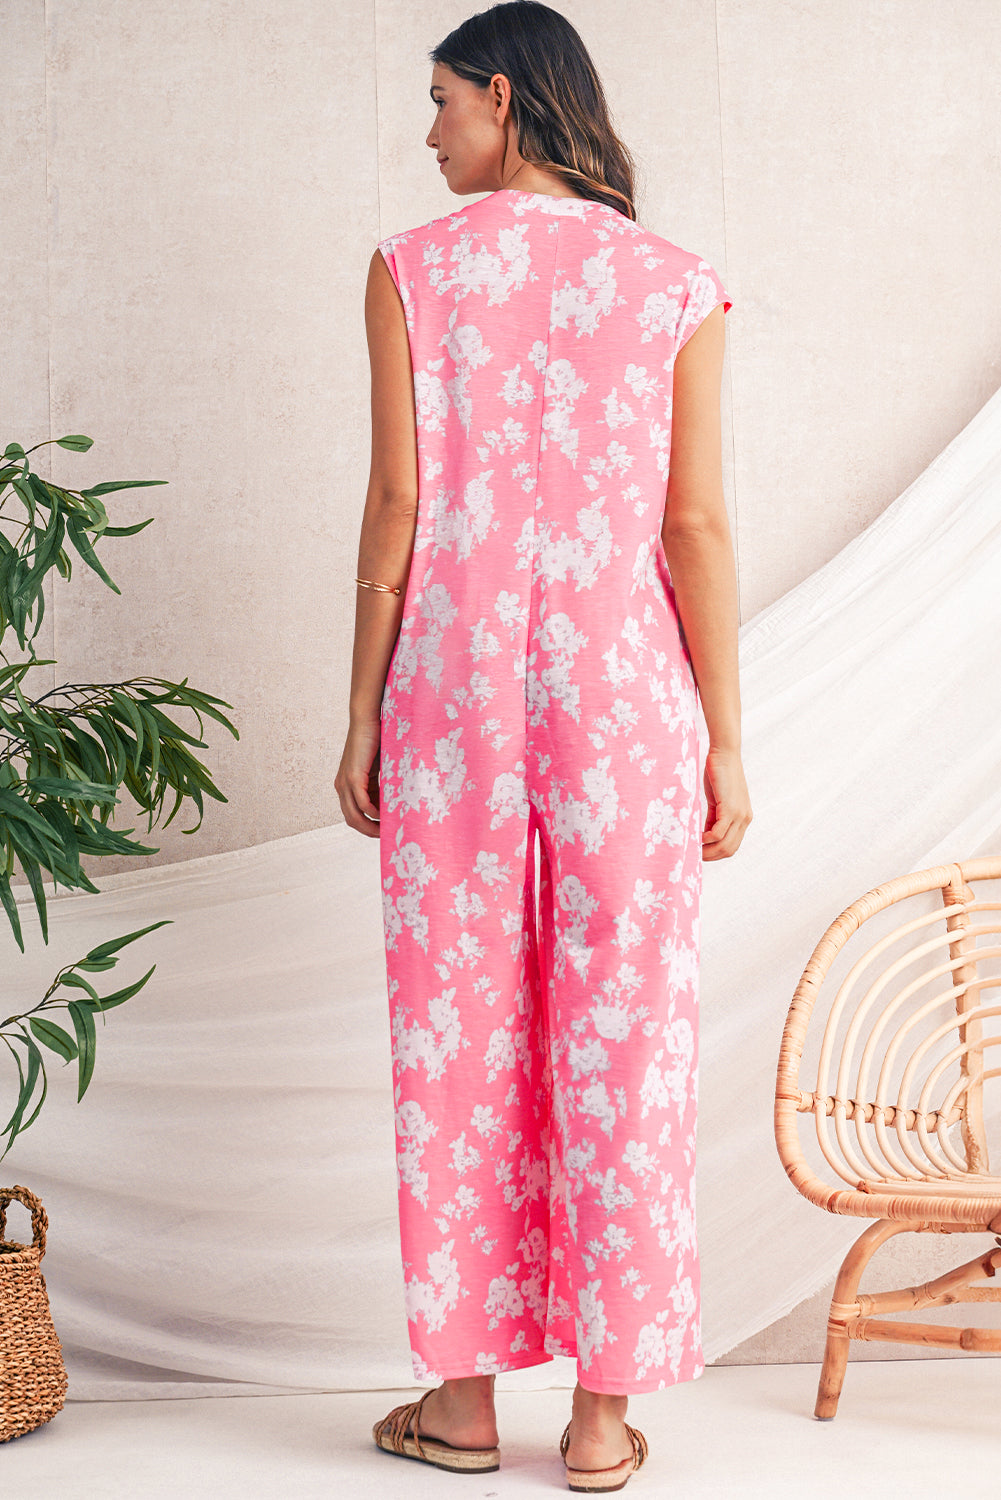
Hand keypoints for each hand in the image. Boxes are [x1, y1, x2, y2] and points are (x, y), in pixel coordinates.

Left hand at [335, 717, 381, 836]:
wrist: (367, 720)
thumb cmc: (376, 741)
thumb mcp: (380, 770)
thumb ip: (382, 786)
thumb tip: (396, 803)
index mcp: (346, 786)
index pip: (354, 815)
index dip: (369, 826)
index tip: (386, 831)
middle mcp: (342, 787)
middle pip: (352, 820)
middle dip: (369, 831)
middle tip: (387, 836)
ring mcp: (345, 783)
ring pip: (355, 816)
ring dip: (370, 826)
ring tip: (387, 830)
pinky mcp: (353, 777)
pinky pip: (362, 803)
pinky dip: (373, 812)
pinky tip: (385, 814)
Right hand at [701, 745, 751, 859]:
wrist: (724, 754)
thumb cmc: (718, 774)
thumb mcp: (717, 801)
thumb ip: (713, 818)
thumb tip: (704, 836)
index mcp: (743, 818)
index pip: (732, 846)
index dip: (716, 853)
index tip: (700, 853)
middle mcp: (745, 819)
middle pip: (729, 849)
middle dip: (710, 856)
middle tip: (694, 855)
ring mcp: (740, 815)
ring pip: (724, 844)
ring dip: (707, 851)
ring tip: (693, 849)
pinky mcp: (730, 809)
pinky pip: (718, 833)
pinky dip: (706, 839)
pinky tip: (696, 838)